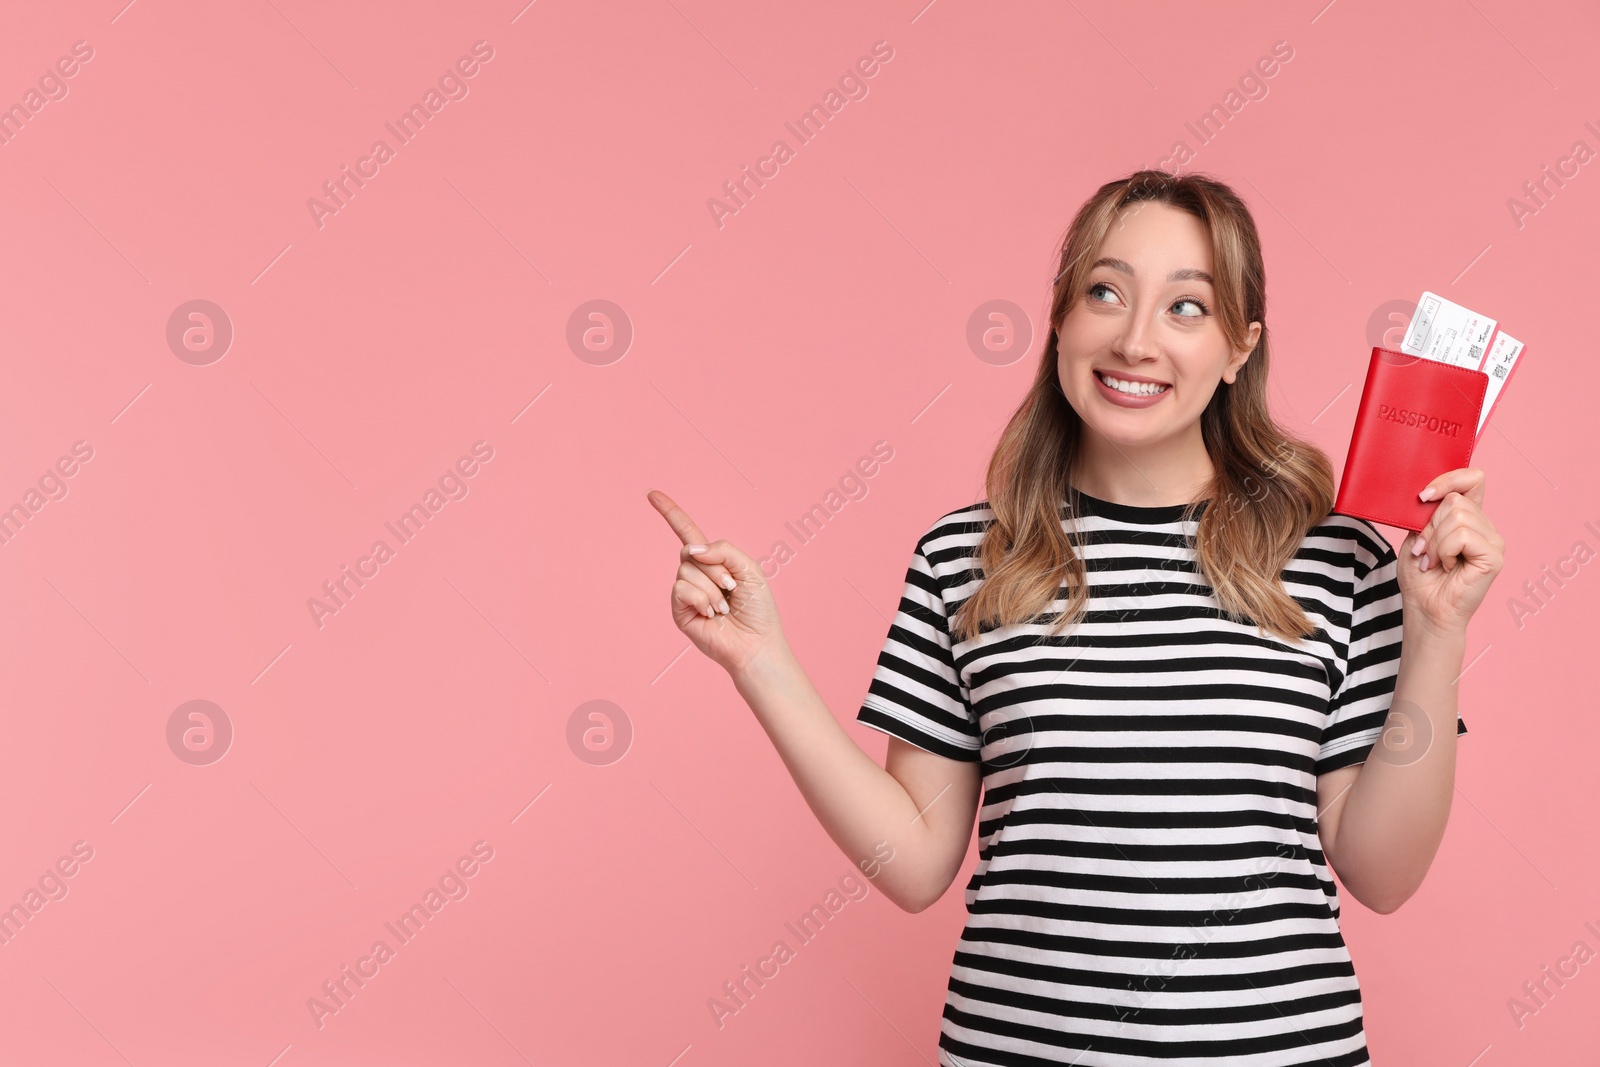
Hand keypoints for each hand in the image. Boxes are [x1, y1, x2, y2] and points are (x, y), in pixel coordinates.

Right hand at [648, 489, 786, 676]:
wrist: (755, 643)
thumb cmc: (757, 608)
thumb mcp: (749, 568)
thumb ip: (723, 549)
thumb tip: (691, 550)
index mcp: (712, 561)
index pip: (687, 532)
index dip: (670, 513)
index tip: (652, 493)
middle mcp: (695, 574)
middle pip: (690, 552)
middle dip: (715, 568)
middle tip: (731, 588)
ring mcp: (685, 592)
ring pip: (687, 571)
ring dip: (711, 588)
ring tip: (723, 607)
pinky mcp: (679, 610)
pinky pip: (681, 589)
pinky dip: (701, 599)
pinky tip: (711, 614)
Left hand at [1399, 467, 1504, 634]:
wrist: (1425, 610)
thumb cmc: (1420, 577)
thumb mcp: (1417, 536)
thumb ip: (1427, 513)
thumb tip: (1429, 493)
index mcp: (1469, 518)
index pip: (1473, 479)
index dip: (1450, 478)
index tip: (1423, 495)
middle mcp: (1485, 526)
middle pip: (1455, 500)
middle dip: (1429, 526)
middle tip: (1424, 551)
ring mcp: (1493, 541)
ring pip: (1457, 516)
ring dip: (1435, 541)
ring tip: (1433, 561)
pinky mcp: (1494, 556)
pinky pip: (1462, 536)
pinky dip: (1444, 551)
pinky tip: (1446, 567)